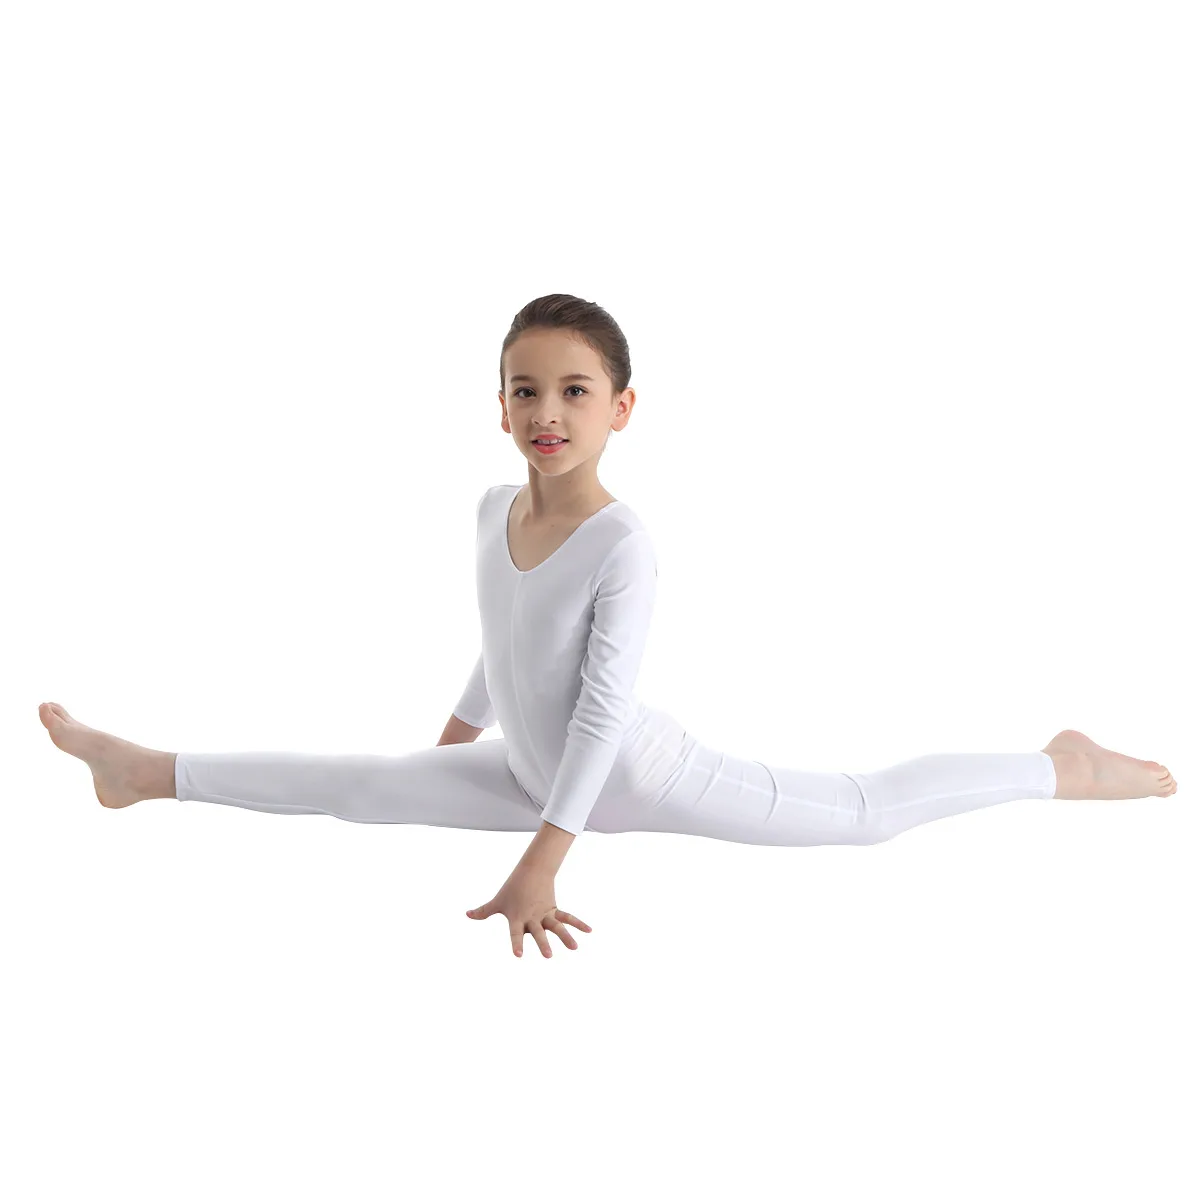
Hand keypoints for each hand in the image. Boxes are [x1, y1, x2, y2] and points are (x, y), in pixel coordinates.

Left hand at [466, 868, 591, 957]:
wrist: (532, 870)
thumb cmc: (512, 889)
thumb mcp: (497, 901)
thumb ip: (483, 911)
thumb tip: (466, 914)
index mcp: (517, 918)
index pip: (515, 933)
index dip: (516, 944)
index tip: (519, 956)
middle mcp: (532, 918)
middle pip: (538, 932)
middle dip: (543, 943)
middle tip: (548, 956)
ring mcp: (545, 914)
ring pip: (556, 926)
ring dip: (566, 936)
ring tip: (575, 947)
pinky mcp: (554, 910)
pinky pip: (568, 917)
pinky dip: (579, 923)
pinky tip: (589, 931)